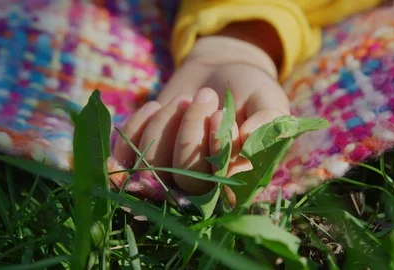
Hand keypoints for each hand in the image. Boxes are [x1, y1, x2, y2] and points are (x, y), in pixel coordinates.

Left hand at [113, 36, 289, 194]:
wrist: (218, 70)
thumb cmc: (249, 88)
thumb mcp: (268, 99)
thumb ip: (268, 120)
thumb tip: (246, 139)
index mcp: (239, 179)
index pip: (222, 185)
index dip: (216, 153)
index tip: (220, 115)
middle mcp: (204, 184)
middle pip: (186, 181)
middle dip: (190, 133)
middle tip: (205, 96)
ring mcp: (169, 172)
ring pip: (154, 166)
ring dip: (165, 124)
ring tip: (185, 99)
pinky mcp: (142, 155)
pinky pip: (125, 154)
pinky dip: (137, 126)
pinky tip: (155, 106)